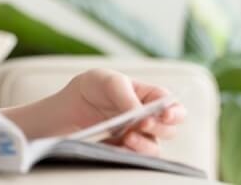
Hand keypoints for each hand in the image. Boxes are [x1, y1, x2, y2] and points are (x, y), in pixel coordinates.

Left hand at [56, 68, 185, 155]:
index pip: (170, 104)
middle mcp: (146, 119)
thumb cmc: (92, 88)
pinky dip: (130, 156)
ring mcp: (136, 138)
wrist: (66, 108)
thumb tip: (141, 113)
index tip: (165, 114)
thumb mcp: (107, 81)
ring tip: (128, 136)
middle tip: (143, 123)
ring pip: (154, 149)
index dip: (173, 110)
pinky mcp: (122, 152)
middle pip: (168, 129)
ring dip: (145, 145)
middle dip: (159, 127)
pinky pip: (134, 160)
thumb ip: (126, 95)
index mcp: (147, 97)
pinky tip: (119, 149)